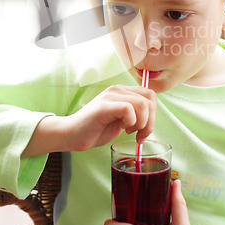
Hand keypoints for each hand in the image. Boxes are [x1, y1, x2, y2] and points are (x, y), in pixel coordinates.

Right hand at [22, 85, 155, 156]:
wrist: (71, 135)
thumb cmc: (95, 130)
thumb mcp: (121, 120)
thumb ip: (134, 115)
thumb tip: (151, 118)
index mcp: (123, 92)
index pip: (150, 95)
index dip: (153, 114)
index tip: (143, 130)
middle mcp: (117, 90)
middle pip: (150, 99)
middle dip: (151, 121)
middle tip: (139, 135)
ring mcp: (110, 96)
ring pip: (142, 104)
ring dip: (142, 123)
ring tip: (130, 132)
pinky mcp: (104, 106)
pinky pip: (128, 109)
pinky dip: (131, 122)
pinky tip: (124, 129)